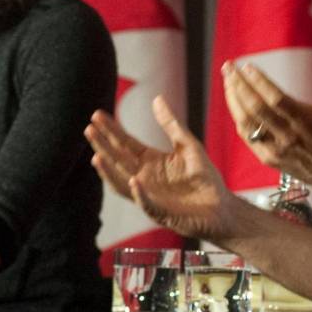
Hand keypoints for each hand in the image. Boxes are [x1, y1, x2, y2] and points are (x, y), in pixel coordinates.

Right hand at [85, 96, 236, 241]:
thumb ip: (171, 125)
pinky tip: (134, 181)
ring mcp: (149, 196)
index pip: (125, 143)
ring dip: (110, 172)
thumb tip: (156, 99)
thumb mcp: (188, 145)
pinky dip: (140, 193)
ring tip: (97, 156)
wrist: (222, 207)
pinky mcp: (161, 213)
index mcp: (150, 162)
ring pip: (123, 183)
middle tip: (89, 128)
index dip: (111, 130)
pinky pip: (147, 204)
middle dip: (103, 145)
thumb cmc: (204, 178)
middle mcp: (144, 178)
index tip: (97, 115)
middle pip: (119, 160)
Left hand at [222, 50, 311, 199]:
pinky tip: (235, 102)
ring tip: (228, 81)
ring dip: (233, 100)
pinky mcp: (269, 158)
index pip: (275, 99)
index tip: (246, 66)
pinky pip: (248, 136)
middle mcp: (288, 136)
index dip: (259, 82)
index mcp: (304, 121)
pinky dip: (239, 118)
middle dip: (238, 85)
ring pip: (246, 122)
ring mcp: (276, 149)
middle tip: (228, 67)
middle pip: (255, 108)